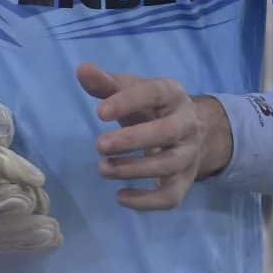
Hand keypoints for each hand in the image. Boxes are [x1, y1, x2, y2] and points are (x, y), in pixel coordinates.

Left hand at [77, 62, 233, 210]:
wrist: (191, 132)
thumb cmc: (152, 109)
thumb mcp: (132, 92)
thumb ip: (107, 84)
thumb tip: (82, 70)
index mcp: (173, 95)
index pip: (155, 93)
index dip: (128, 101)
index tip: (99, 113)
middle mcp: (188, 123)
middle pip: (167, 132)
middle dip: (133, 140)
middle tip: (99, 145)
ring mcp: (189, 154)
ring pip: (168, 165)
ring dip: (133, 170)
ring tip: (103, 168)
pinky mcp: (185, 181)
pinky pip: (171, 197)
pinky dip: (146, 202)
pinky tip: (120, 197)